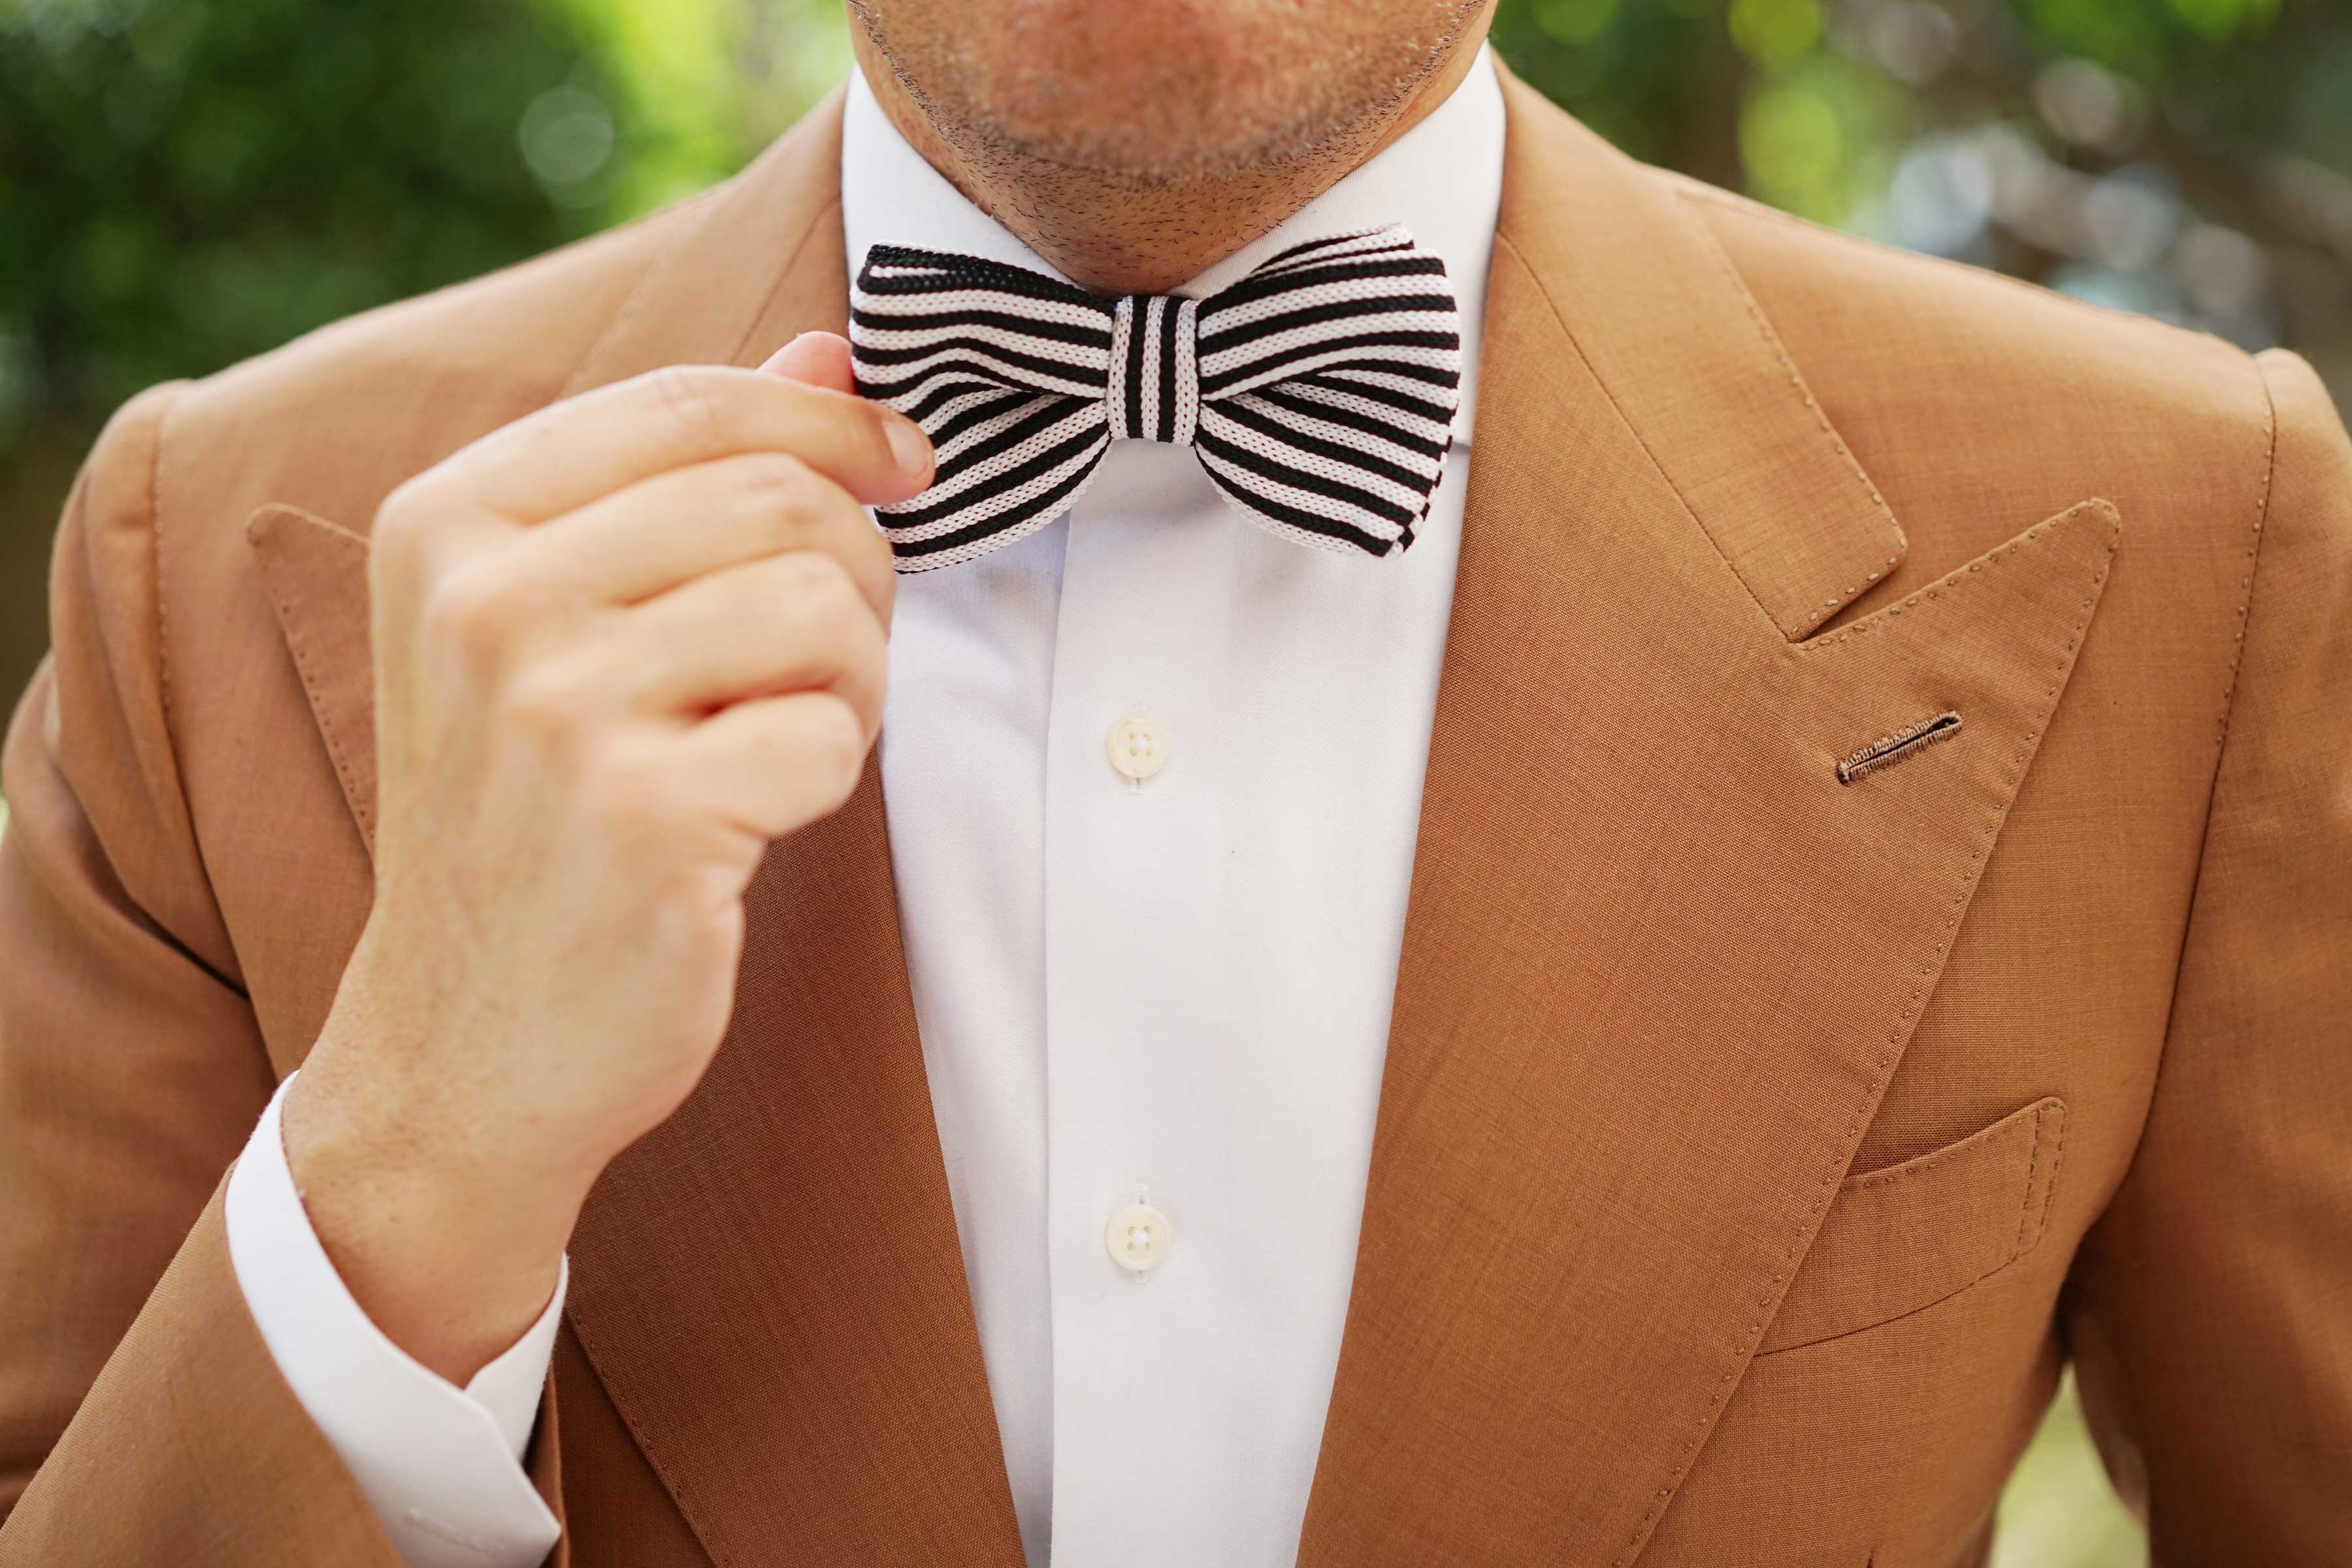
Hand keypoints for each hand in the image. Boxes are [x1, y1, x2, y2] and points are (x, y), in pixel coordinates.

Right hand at [281, 335, 928, 1382]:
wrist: (464, 1047)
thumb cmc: (532, 820)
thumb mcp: (556, 625)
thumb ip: (682, 474)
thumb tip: (831, 353)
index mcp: (450, 523)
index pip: (689, 401)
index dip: (829, 423)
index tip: (904, 464)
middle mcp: (484, 603)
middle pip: (779, 498)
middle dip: (852, 573)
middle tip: (823, 660)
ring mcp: (554, 714)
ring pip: (822, 607)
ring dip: (851, 678)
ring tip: (781, 737)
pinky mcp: (641, 822)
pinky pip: (830, 737)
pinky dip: (829, 776)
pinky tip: (755, 816)